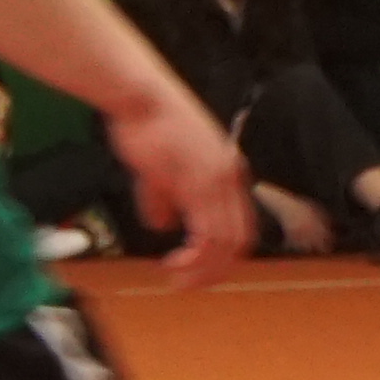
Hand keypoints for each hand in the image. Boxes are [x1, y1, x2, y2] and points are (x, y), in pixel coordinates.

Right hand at [117, 91, 252, 288]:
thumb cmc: (147, 121)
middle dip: (216, 270)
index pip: (239, 225)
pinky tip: (174, 263)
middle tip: (191, 284)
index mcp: (226, 173)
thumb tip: (162, 224)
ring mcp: (216, 182)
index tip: (200, 268)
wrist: (140, 96)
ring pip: (225, 242)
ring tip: (180, 279)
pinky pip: (206, 233)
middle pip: (238, 240)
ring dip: (204, 268)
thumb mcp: (158, 166)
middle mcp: (230, 179)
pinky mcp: (198, 184)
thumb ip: (163, 197)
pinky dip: (195, 257)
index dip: (223, 254)